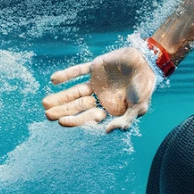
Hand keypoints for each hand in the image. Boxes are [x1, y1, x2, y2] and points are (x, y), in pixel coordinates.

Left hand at [42, 46, 157, 132]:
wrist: (148, 62)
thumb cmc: (145, 88)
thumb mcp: (138, 107)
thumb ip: (124, 120)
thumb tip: (107, 131)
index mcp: (109, 108)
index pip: (88, 117)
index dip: (75, 120)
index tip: (61, 122)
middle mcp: (100, 96)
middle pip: (77, 106)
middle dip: (62, 110)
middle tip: (46, 115)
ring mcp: (97, 82)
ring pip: (75, 91)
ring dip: (60, 97)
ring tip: (44, 103)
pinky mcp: (95, 67)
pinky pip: (78, 71)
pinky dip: (66, 75)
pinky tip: (53, 80)